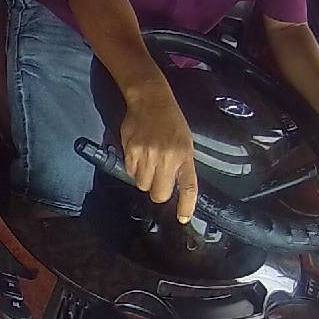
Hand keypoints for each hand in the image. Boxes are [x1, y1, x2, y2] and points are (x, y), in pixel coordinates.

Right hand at [120, 84, 199, 222]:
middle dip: (157, 191)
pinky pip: (130, 171)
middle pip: (158, 193)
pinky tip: (137, 154)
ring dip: (143, 178)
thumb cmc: (171, 121)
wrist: (150, 100)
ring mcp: (148, 155)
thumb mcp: (185, 142)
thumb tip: (173, 186)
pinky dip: (133, 168)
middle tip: (157, 180)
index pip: (188, 187)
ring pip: (142, 184)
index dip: (186, 205)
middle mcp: (167, 158)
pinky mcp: (131, 151)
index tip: (183, 218)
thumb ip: (180, 164)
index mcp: (184, 156)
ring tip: (146, 162)